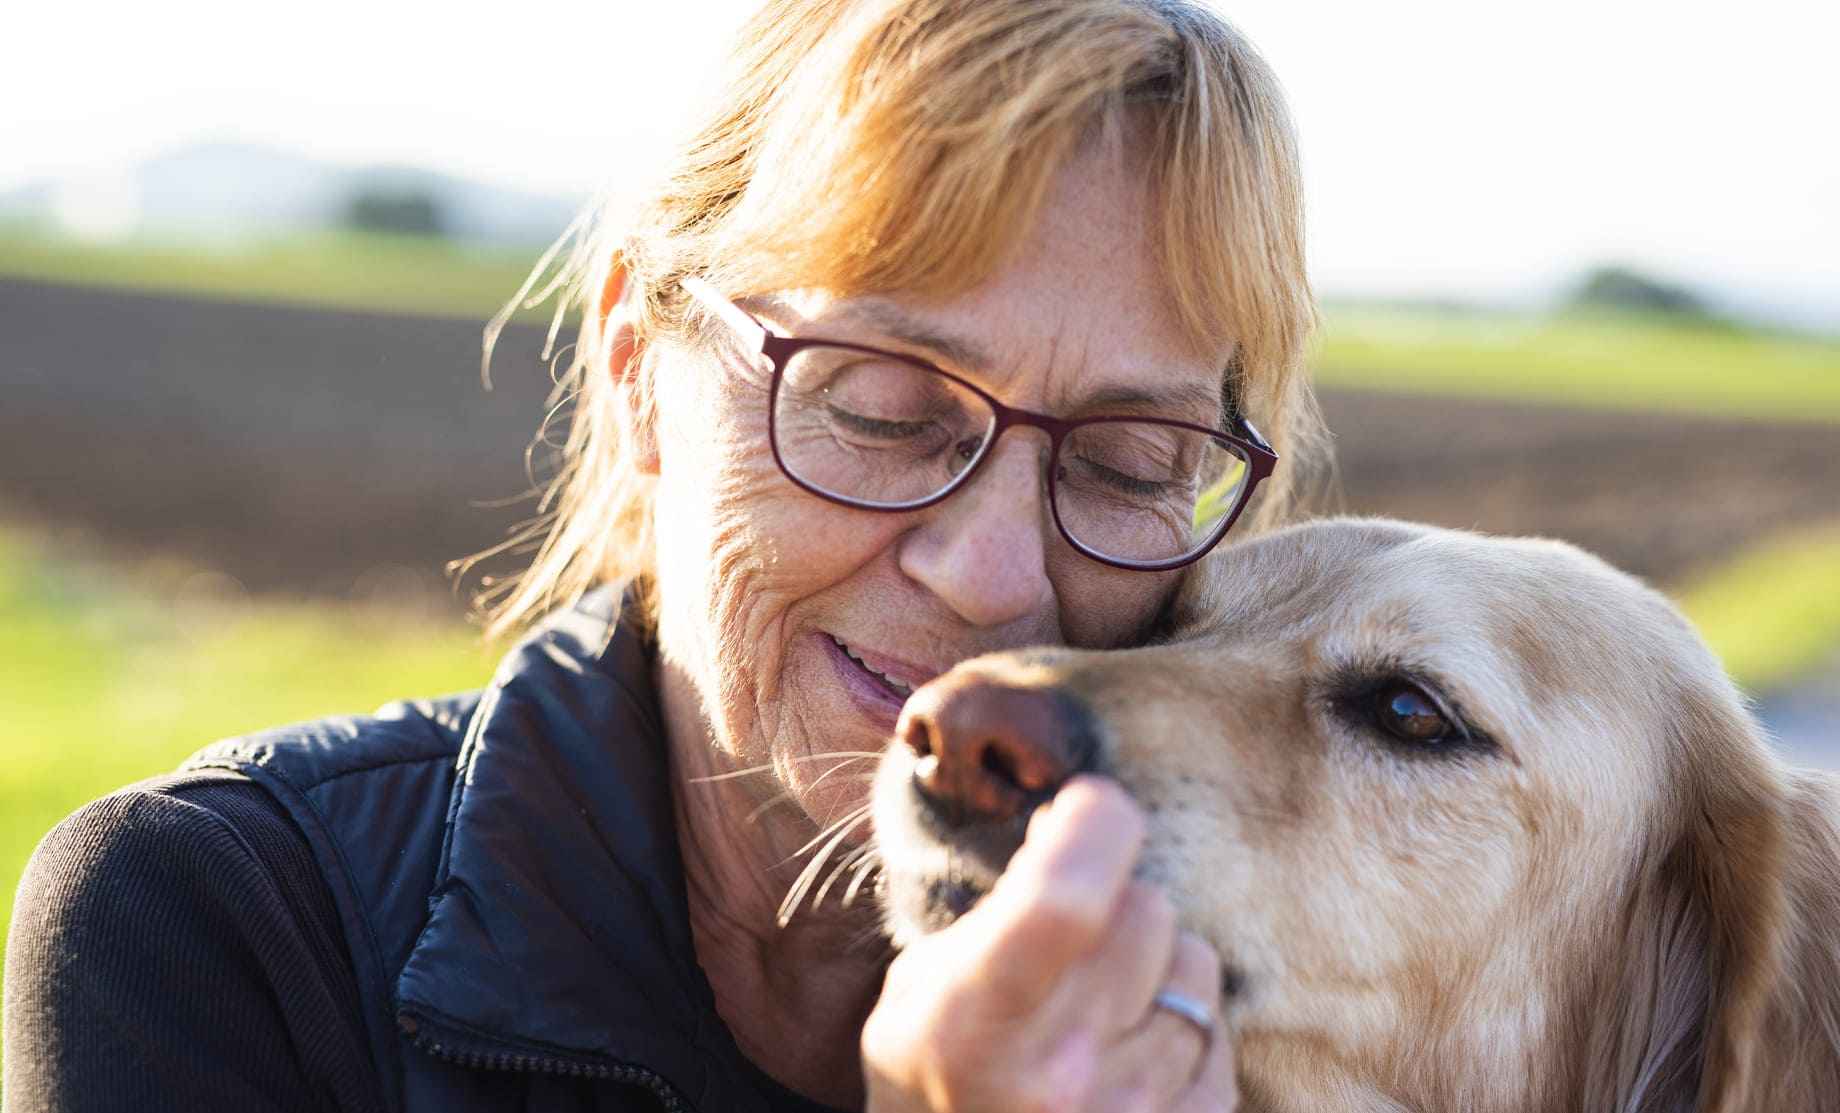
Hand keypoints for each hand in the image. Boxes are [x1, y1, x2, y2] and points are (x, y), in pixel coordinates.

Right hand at [863, 776, 1234, 1112]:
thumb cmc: (930, 1073)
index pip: (1067, 899)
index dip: (1094, 827)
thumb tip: (1079, 826)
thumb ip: (998, 910)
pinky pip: (1221, 1033)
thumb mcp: (918, 986)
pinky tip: (1135, 1045)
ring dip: (1157, 962)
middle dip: (1116, 896)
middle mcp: (1060, 1072)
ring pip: (1195, 963)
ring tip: (1105, 996)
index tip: (1087, 805)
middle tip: (1078, 930)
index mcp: (972, 1022)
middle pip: (1146, 910)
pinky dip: (1184, 1024)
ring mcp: (1130, 1112)